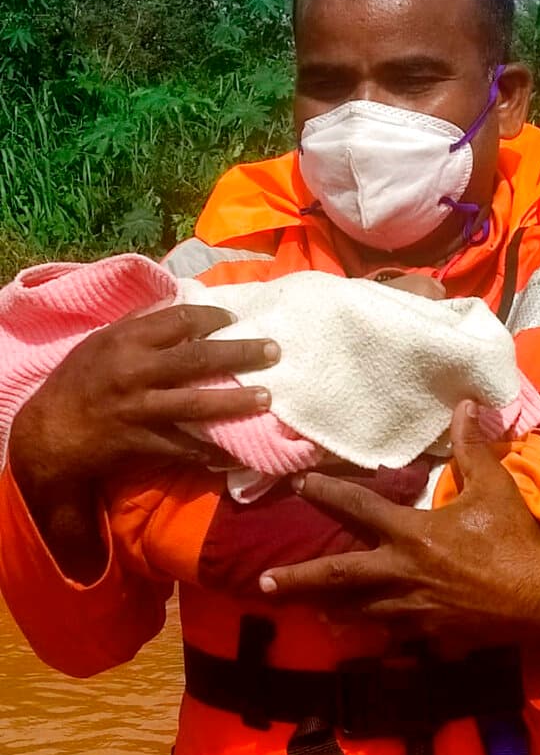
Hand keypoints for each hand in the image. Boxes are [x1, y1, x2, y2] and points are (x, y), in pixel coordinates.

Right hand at [9, 303, 279, 502]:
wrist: (49, 434)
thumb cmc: (78, 381)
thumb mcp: (102, 341)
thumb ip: (139, 324)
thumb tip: (180, 305)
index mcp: (126, 341)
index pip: (180, 321)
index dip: (212, 318)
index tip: (235, 319)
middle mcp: (135, 372)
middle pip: (197, 359)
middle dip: (240, 353)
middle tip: (274, 351)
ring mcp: (140, 410)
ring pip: (197, 404)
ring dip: (235, 402)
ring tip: (266, 398)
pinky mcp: (143, 443)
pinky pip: (185, 446)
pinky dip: (210, 449)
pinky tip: (235, 449)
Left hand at [259, 401, 539, 648]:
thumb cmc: (518, 539)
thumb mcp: (495, 488)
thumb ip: (472, 448)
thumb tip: (465, 405)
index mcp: (414, 534)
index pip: (358, 510)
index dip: (325, 493)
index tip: (299, 483)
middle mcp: (403, 574)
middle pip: (339, 577)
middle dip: (299, 579)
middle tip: (265, 582)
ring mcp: (413, 609)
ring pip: (358, 611)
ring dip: (327, 606)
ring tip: (303, 606)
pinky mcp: (429, 634)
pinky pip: (390, 635)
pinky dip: (369, 632)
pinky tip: (354, 631)